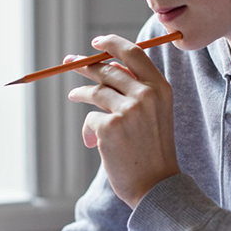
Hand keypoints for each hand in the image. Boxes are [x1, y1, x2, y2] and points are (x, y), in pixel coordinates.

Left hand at [66, 34, 180, 208]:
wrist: (156, 186)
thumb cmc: (153, 151)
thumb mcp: (155, 114)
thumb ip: (137, 91)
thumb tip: (106, 68)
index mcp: (161, 88)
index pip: (134, 53)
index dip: (112, 44)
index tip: (96, 43)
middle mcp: (146, 94)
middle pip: (108, 69)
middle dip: (85, 64)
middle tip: (69, 62)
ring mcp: (128, 110)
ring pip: (94, 91)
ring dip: (80, 93)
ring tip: (74, 96)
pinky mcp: (110, 127)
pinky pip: (89, 119)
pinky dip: (88, 132)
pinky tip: (93, 143)